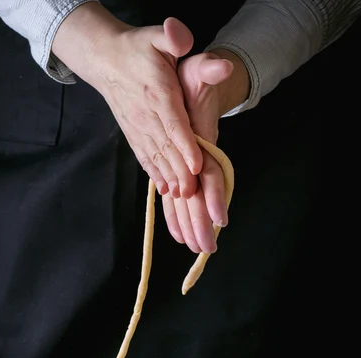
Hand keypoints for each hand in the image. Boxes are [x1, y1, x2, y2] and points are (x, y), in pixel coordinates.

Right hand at [52, 4, 202, 199]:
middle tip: (193, 192)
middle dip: (180, 172)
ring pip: (156, 157)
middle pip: (167, 148)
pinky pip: (145, 157)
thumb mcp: (156, 36)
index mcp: (158, 93)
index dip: (186, 146)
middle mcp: (147, 115)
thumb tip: (181, 37)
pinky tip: (163, 188)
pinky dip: (154, 174)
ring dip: (169, 178)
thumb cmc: (137, 48)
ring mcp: (138, 128)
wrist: (106, 59)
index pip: (174, 124)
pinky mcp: (134, 135)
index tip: (196, 165)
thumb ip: (172, 37)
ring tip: (181, 196)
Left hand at [162, 49, 249, 252]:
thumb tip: (221, 66)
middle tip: (206, 249)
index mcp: (203, 142)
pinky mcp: (180, 171)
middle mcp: (199, 159)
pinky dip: (177, 217)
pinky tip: (178, 235)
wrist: (194, 86)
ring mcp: (190, 167)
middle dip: (204, 222)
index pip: (213, 172)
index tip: (218, 217)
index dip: (215, 194)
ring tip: (195, 250)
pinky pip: (178, 198)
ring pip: (191, 202)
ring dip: (193, 225)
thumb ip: (211, 69)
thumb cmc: (195, 79)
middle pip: (203, 196)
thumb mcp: (200, 69)